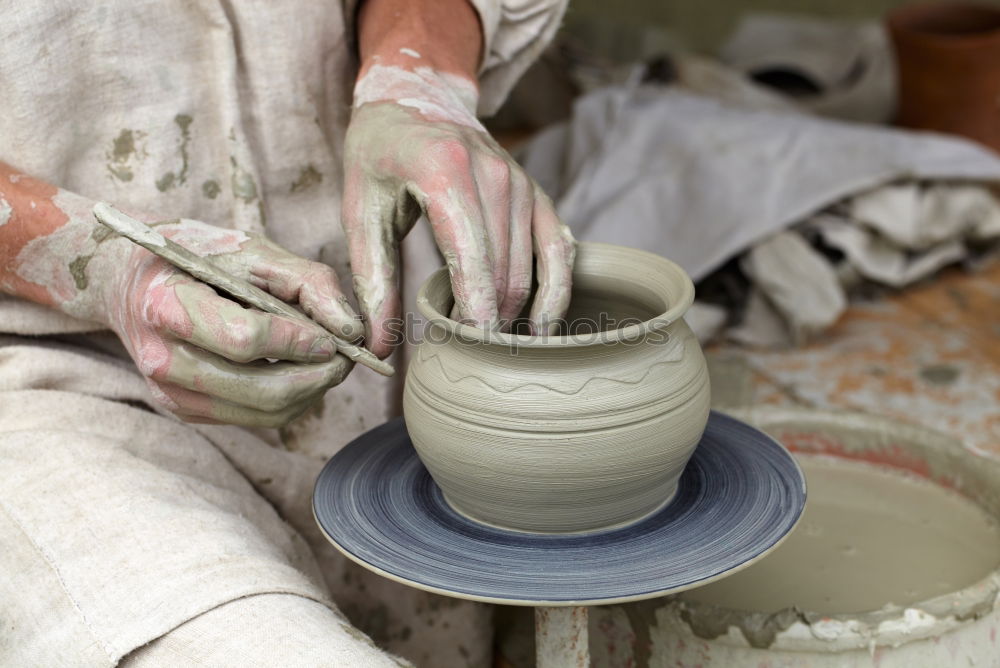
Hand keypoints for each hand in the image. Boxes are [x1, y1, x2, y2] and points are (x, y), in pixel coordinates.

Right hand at [104, 219, 360, 426]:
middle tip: (347, 357)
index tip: (333, 337)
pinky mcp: (186, 412)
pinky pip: (255, 418)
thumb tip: (351, 330)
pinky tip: (299, 371)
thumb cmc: (200, 258)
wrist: (136, 283)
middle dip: (317, 376)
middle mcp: (163, 360)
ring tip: (329, 362)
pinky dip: (290, 399)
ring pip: (265, 412)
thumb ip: (309, 282)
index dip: (297, 342)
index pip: (245, 340)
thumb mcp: (255, 251)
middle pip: (260, 389)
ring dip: (311, 392)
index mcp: (167, 306)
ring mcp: (172, 394)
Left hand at [342, 64, 575, 358]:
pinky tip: (540, 326)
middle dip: (491, 324)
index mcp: (445, 170)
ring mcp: (522, 184)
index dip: (476, 315)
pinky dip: (554, 293)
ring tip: (492, 349)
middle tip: (467, 359)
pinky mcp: (537, 195)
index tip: (468, 355)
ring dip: (516, 315)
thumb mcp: (360, 211)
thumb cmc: (380, 157)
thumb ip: (372, 279)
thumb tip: (379, 346)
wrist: (415, 100)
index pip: (473, 259)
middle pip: (505, 273)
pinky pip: (560, 252)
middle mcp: (494, 174)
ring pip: (533, 270)